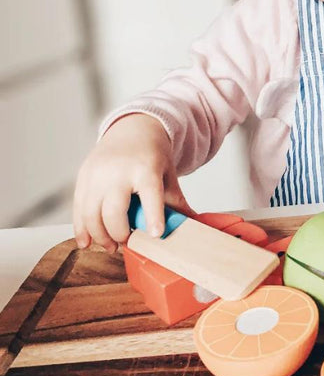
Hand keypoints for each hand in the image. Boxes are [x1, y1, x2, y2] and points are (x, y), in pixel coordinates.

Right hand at [72, 114, 194, 252]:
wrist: (133, 128)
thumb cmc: (152, 154)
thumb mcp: (167, 173)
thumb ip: (176, 200)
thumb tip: (193, 224)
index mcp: (145, 169)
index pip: (150, 194)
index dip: (153, 216)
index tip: (156, 234)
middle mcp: (118, 171)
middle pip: (114, 211)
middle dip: (120, 234)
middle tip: (128, 243)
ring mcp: (97, 174)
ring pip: (91, 214)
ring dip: (100, 236)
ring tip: (112, 246)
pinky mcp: (84, 177)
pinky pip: (78, 208)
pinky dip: (81, 229)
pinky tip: (88, 243)